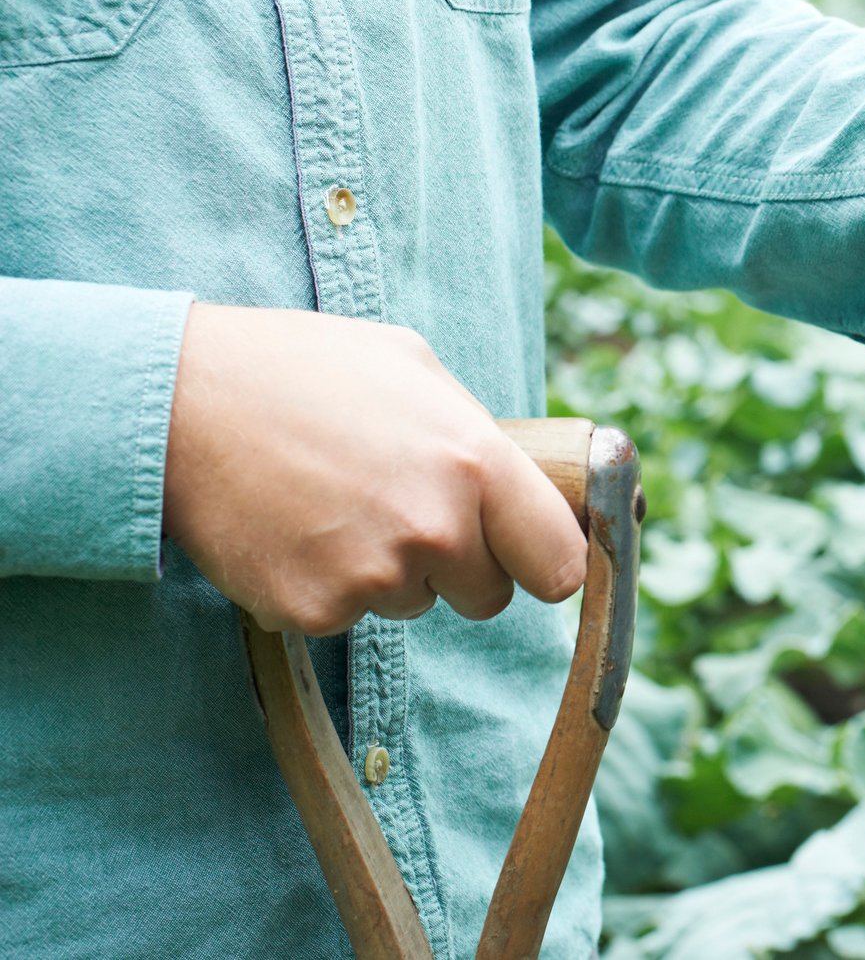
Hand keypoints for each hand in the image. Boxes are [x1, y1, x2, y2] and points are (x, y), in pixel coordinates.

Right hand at [162, 303, 586, 635]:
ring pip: (413, 604)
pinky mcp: (311, 611)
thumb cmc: (307, 370)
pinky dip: (325, 586)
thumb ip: (480, 437)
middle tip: (404, 510)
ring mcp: (372, 577)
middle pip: (488, 596)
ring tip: (335, 502)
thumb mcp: (417, 371)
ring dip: (388, 570)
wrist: (181, 399)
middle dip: (461, 566)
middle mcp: (436, 528)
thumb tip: (532, 485)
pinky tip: (295, 528)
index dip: (546, 564)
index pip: (560, 564)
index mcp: (476, 463)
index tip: (530, 559)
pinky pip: (345, 616)